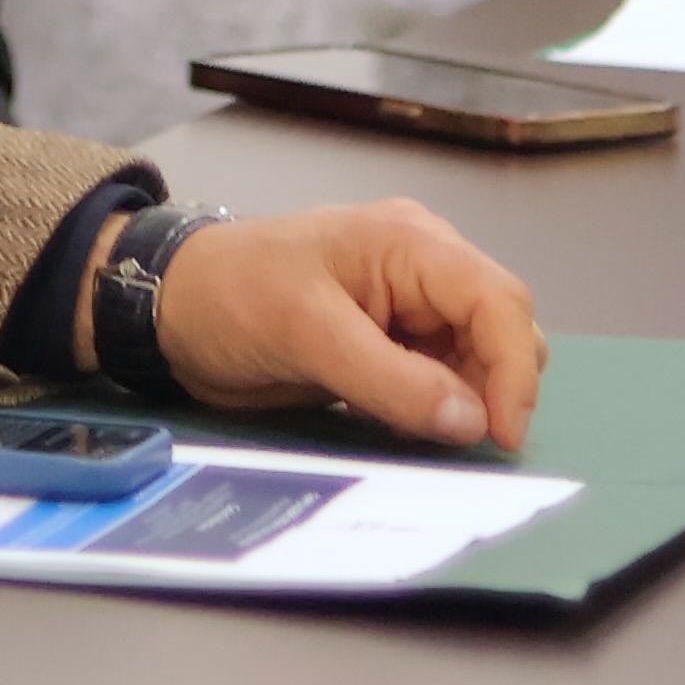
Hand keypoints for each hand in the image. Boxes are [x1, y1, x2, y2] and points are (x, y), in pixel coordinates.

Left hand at [120, 198, 547, 451]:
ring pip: (476, 359)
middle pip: (500, 328)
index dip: (513, 369)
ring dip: (467, 401)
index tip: (503, 434)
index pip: (498, 300)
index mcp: (411, 243)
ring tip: (424, 432)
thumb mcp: (306, 335)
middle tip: (464, 442)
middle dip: (496, 386)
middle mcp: (422, 267)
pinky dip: (438, 407)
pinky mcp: (390, 342)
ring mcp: (409, 305)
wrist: (170, 307)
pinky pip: (441, 377)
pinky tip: (407, 424)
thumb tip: (471, 421)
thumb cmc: (228, 295)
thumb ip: (392, 380)